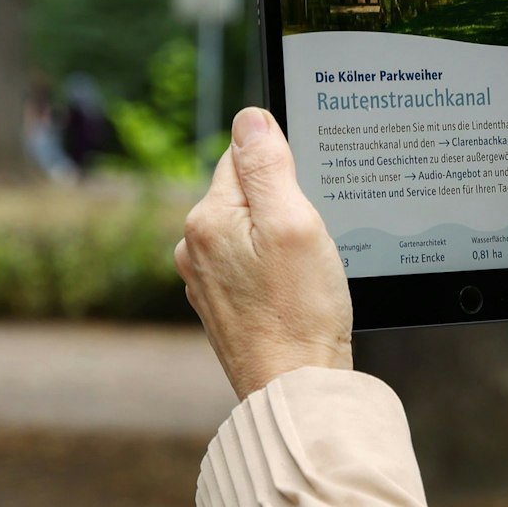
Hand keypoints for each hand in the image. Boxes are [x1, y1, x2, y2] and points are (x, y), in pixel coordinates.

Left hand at [175, 108, 352, 399]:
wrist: (296, 389)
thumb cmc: (302, 312)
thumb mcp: (294, 223)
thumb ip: (268, 164)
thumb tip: (249, 117)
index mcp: (208, 219)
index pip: (243, 155)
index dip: (286, 169)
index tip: (308, 200)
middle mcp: (195, 247)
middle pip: (246, 192)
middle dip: (282, 204)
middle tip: (312, 239)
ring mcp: (205, 280)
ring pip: (250, 229)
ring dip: (279, 238)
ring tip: (305, 271)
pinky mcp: (222, 305)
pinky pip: (250, 263)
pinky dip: (274, 269)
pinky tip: (295, 292)